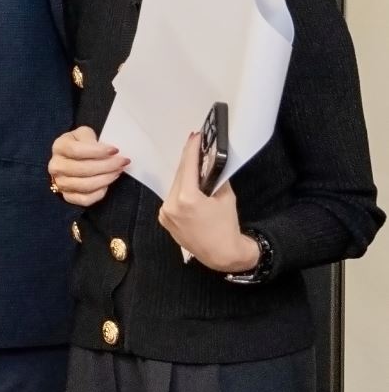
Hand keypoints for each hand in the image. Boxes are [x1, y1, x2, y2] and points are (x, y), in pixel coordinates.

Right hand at [48, 126, 128, 206]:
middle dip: (107, 166)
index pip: (76, 150)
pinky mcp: (67, 196)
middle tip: (122, 162)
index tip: (115, 150)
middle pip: (82, 169)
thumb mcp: (83, 134)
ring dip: (106, 179)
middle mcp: (56, 166)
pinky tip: (107, 184)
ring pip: (85, 186)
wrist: (71, 159)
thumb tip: (107, 151)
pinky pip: (85, 199)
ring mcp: (60, 183)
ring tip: (117, 172)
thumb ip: (92, 139)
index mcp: (59, 147)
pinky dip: (99, 193)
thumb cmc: (80, 144)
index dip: (97, 151)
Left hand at [157, 133, 260, 271]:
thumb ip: (214, 178)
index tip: (195, 136)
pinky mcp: (164, 219)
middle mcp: (171, 205)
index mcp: (187, 199)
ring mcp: (165, 213)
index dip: (192, 149)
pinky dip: (180, 190)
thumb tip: (208, 162)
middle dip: (188, 161)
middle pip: (180, 175)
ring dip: (184, 176)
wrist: (222, 254)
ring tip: (194, 165)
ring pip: (175, 186)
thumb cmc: (227, 226)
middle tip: (195, 145)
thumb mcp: (225, 197)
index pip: (188, 166)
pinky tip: (189, 185)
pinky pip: (172, 198)